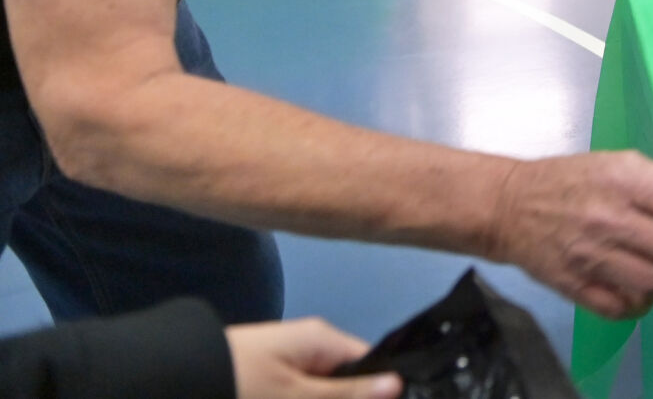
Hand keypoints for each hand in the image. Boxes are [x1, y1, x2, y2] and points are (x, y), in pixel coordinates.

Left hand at [228, 319, 399, 398]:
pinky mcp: (271, 383)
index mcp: (323, 340)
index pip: (372, 364)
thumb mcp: (294, 395)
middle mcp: (311, 349)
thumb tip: (400, 384)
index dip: (382, 390)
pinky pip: (302, 394)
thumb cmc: (241, 384)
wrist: (171, 380)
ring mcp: (289, 368)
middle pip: (347, 383)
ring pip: (323, 393)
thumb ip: (346, 394)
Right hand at [491, 150, 652, 319]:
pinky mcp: (572, 283)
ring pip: (651, 283)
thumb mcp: (618, 164)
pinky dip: (640, 307)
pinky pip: (619, 307)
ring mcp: (590, 254)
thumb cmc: (572, 180)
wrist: (509, 205)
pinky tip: (648, 298)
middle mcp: (609, 217)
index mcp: (624, 181)